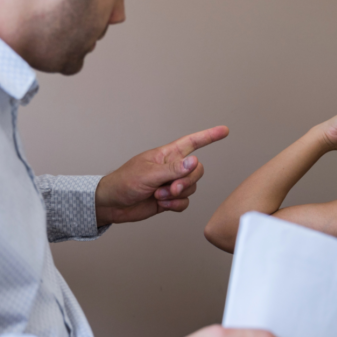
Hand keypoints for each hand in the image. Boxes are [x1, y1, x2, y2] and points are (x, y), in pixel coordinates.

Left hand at [95, 126, 229, 225]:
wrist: (113, 204)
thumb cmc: (124, 182)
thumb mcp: (148, 174)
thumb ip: (173, 169)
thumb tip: (194, 161)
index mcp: (166, 155)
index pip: (192, 142)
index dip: (208, 136)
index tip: (224, 131)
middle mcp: (171, 168)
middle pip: (196, 170)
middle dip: (187, 181)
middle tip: (172, 188)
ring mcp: (171, 184)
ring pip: (191, 188)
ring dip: (177, 194)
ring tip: (159, 196)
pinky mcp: (169, 200)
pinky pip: (184, 202)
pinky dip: (175, 205)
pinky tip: (162, 205)